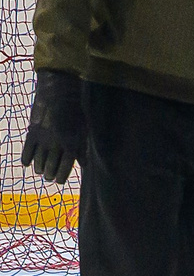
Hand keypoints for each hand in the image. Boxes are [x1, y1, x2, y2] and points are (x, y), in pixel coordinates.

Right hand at [18, 69, 84, 184]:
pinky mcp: (32, 133)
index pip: (63, 169)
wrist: (59, 94)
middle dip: (50, 174)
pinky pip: (26, 151)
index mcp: (72, 146)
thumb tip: (84, 164)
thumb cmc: (77, 112)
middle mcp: (56, 145)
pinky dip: (26, 159)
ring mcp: (43, 140)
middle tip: (49, 176)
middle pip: (50, 168)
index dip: (60, 177)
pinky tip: (27, 163)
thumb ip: (83, 148)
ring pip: (38, 162)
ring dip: (39, 168)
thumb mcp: (84, 130)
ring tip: (41, 170)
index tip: (58, 180)